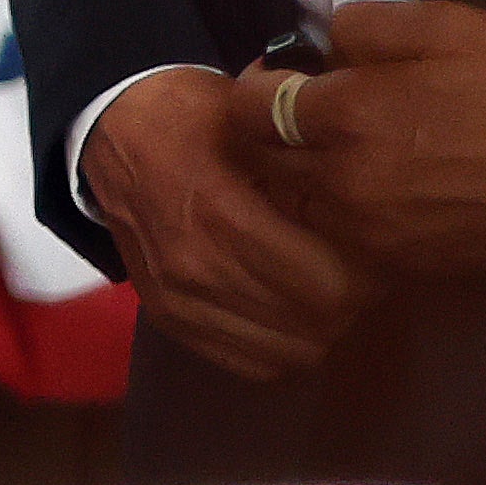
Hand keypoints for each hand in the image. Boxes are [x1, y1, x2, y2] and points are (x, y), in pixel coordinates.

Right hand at [93, 65, 381, 381]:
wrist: (112, 132)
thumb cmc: (195, 118)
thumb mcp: (256, 124)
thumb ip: (309, 169)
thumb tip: (373, 214)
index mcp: (224, 214)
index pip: (331, 287)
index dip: (366, 272)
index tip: (369, 249)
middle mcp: (198, 268)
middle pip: (317, 324)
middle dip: (348, 299)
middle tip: (351, 268)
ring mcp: (179, 299)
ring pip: (291, 353)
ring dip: (316, 326)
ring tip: (317, 288)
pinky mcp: (169, 318)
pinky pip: (252, 365)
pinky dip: (280, 347)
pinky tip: (284, 311)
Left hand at [247, 1, 485, 278]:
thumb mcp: (440, 26)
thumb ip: (362, 27)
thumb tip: (322, 46)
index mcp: (344, 115)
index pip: (248, 107)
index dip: (255, 86)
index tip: (278, 77)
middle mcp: (343, 180)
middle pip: (262, 162)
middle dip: (264, 136)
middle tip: (292, 116)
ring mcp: (372, 230)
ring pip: (295, 207)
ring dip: (297, 181)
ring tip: (328, 156)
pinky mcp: (404, 264)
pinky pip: (342, 241)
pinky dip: (338, 218)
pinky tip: (367, 194)